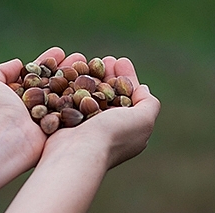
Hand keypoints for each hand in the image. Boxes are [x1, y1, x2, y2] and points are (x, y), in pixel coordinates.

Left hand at [0, 47, 88, 167]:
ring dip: (80, 80)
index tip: (60, 52)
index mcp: (18, 99)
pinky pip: (76, 111)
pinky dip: (87, 98)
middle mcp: (33, 110)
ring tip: (94, 66)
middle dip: (67, 70)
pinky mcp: (60, 131)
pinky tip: (97, 83)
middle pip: (54, 84)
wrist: (5, 136)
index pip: (36, 76)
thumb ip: (0, 71)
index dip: (48, 63)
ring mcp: (48, 120)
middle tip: (81, 57)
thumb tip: (18, 64)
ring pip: (67, 96)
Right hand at [42, 56, 160, 168]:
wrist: (77, 151)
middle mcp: (107, 130)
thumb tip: (143, 89)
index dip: (127, 77)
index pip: (130, 98)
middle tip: (105, 59)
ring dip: (91, 77)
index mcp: (128, 131)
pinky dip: (73, 85)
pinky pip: (71, 100)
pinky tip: (72, 73)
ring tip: (88, 61)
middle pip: (110, 94)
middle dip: (109, 75)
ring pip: (90, 95)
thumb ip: (149, 103)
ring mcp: (85, 128)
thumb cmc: (112, 135)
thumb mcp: (143, 120)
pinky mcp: (65, 124)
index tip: (120, 61)